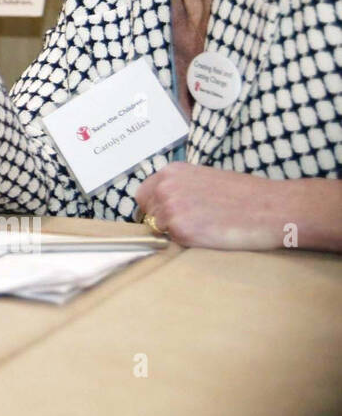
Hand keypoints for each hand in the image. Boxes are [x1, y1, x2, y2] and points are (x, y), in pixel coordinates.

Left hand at [136, 162, 298, 249]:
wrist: (272, 208)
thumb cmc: (245, 195)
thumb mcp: (204, 179)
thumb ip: (180, 187)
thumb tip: (163, 203)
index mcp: (171, 172)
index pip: (144, 195)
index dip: (155, 208)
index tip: (168, 216)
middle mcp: (165, 187)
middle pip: (147, 213)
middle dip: (163, 221)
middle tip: (192, 225)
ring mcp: (170, 208)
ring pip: (158, 229)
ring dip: (175, 233)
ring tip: (205, 228)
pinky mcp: (180, 230)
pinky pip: (172, 242)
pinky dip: (187, 242)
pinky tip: (209, 235)